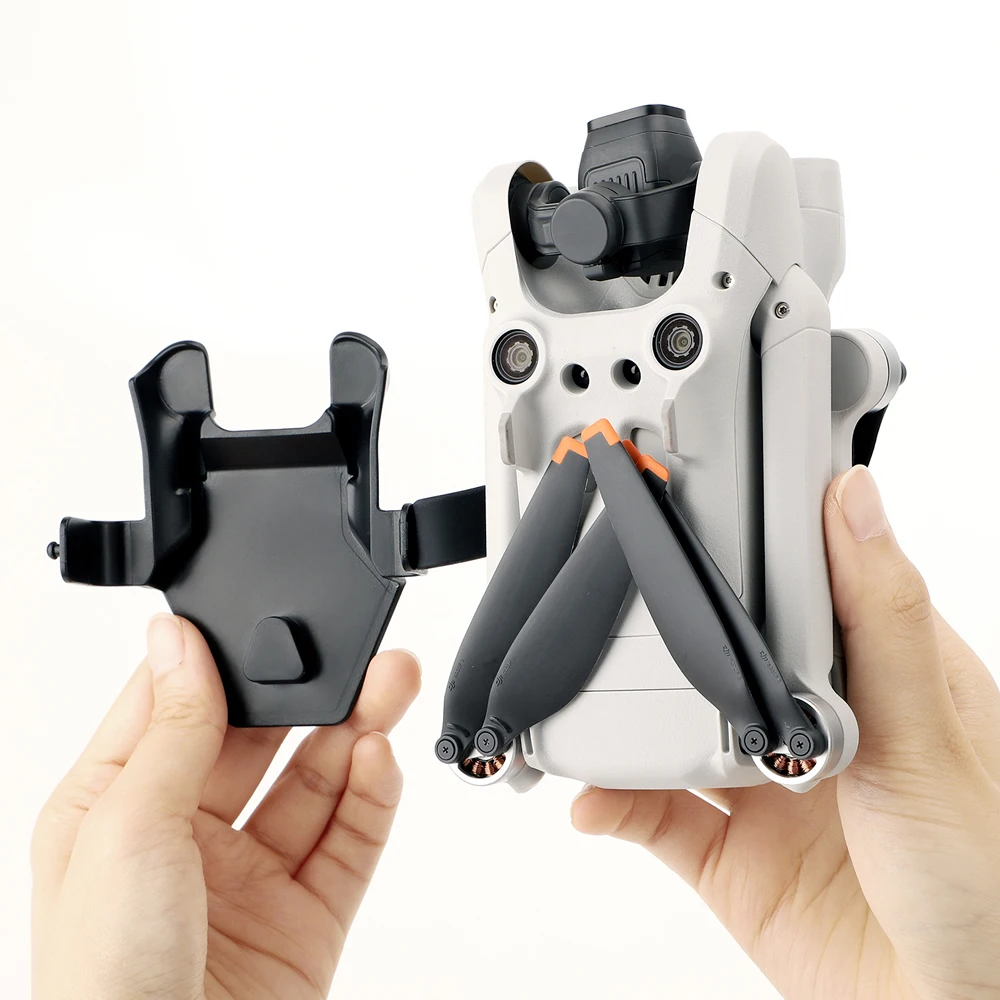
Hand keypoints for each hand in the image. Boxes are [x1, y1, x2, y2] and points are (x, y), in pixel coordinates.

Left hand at [31, 616, 420, 999]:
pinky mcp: (307, 915)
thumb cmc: (101, 985)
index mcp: (116, 808)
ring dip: (355, 733)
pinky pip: (348, 840)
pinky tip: (379, 760)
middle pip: (263, 741)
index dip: (226, 662)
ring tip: (391, 688)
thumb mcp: (128, 830)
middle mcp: (185, 837)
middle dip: (311, 696)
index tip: (272, 619)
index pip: (179, 707)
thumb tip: (177, 638)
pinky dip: (370, 797)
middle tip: (361, 656)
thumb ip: (174, 729)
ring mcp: (251, 877)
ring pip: (315, 783)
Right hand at [572, 465, 999, 999]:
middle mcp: (812, 724)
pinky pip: (650, 814)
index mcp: (875, 676)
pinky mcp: (727, 853)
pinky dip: (610, 802)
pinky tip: (592, 796)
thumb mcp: (928, 739)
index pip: (798, 583)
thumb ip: (881, 622)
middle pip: (719, 655)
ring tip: (585, 708)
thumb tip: (854, 500)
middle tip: (611, 615)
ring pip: (670, 731)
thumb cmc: (984, 886)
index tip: (683, 506)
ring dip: (620, 723)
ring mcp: (765, 788)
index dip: (745, 546)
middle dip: (662, 637)